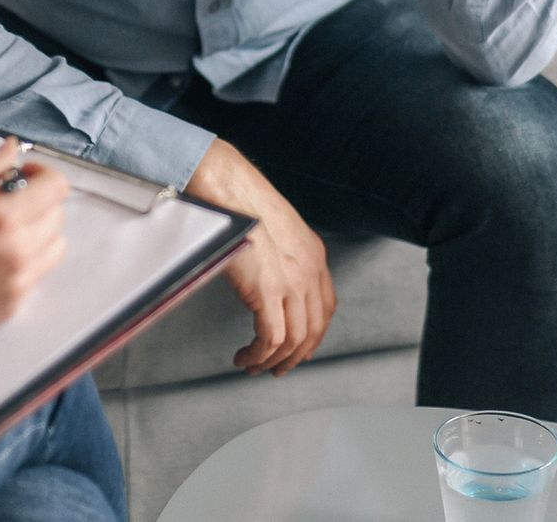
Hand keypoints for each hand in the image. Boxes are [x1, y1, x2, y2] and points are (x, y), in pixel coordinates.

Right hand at [0, 138, 70, 353]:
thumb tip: (9, 150)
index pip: (55, 186)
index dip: (41, 174)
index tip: (20, 176)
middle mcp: (17, 251)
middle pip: (57, 214)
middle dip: (36, 201)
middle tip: (2, 202)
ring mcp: (18, 282)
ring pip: (54, 245)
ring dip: (36, 231)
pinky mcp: (12, 305)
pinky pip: (38, 273)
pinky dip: (26, 259)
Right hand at [186, 139, 335, 376]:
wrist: (230, 188)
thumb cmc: (242, 201)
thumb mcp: (277, 229)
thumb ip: (282, 255)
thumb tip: (268, 276)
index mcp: (314, 255)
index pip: (326, 307)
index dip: (314, 334)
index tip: (299, 348)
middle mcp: (309, 271)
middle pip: (313, 330)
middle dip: (296, 356)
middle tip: (277, 368)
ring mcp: (290, 283)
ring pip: (293, 340)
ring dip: (273, 361)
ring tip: (253, 366)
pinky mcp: (266, 292)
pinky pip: (270, 338)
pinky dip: (259, 355)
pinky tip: (245, 356)